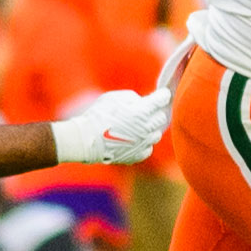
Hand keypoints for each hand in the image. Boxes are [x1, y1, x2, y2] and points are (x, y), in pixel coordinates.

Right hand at [51, 88, 172, 164]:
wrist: (87, 140)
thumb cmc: (99, 115)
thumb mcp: (114, 97)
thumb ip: (133, 97)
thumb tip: (143, 101)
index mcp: (142, 112)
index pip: (161, 100)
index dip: (163, 96)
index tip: (162, 94)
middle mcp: (146, 128)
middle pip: (162, 117)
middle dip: (156, 112)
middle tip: (148, 110)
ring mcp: (143, 143)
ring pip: (157, 134)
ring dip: (151, 128)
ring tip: (140, 126)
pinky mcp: (138, 156)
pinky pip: (149, 148)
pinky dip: (144, 143)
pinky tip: (135, 139)